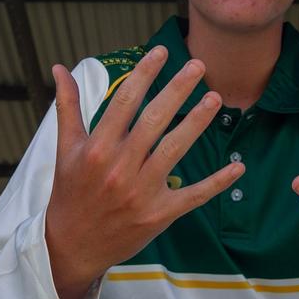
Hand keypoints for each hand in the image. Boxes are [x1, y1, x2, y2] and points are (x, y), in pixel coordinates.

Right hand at [46, 47, 244, 298]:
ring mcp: (141, 191)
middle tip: (199, 65)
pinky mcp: (160, 214)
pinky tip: (238, 166)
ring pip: (175, 149)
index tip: (161, 51)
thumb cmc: (70, 192)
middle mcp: (119, 167)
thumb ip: (67, 106)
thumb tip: (59, 68)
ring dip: (197, 122)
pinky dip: (217, 183)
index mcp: (96, 148)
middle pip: (154, 120)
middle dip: (178, 89)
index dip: (144, 74)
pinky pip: (193, 195)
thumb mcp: (64, 149)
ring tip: (215, 98)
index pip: (124, 102)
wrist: (70, 247)